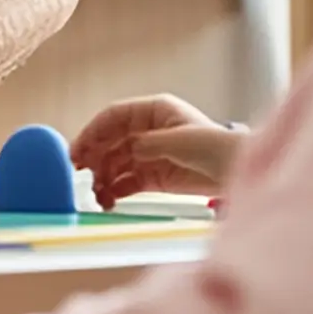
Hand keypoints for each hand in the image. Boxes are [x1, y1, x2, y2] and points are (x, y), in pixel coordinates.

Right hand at [73, 93, 246, 207]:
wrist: (235, 172)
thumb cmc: (212, 147)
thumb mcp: (178, 140)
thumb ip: (147, 143)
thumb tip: (126, 150)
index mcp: (153, 112)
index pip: (114, 117)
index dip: (93, 132)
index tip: (77, 151)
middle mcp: (148, 131)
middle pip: (111, 141)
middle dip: (94, 158)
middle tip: (79, 176)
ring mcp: (150, 154)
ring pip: (116, 164)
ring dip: (103, 178)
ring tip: (96, 196)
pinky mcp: (154, 177)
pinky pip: (126, 182)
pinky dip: (115, 192)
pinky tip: (108, 202)